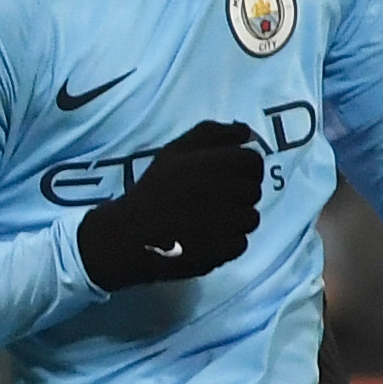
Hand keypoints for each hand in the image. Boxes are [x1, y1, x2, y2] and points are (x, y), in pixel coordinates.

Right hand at [74, 119, 267, 291]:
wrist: (127, 236)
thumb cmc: (153, 191)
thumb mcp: (174, 152)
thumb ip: (212, 134)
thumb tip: (247, 132)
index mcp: (213, 164)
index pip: (253, 161)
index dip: (243, 168)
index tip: (226, 177)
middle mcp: (224, 191)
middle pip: (254, 190)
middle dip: (237, 194)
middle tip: (210, 200)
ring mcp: (226, 223)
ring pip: (251, 218)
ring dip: (234, 219)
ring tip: (207, 221)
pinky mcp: (222, 251)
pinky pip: (241, 243)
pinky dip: (227, 243)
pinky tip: (205, 238)